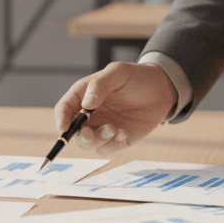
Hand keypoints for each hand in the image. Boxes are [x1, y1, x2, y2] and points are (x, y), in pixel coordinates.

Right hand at [54, 62, 176, 155]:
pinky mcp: (115, 139)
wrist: (162, 90)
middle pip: (73, 131)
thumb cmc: (137, 77)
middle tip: (89, 133)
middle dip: (79, 135)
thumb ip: (100, 85)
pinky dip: (112, 145)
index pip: (64, 108)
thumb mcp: (118, 73)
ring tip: (115, 129)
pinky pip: (106, 150)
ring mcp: (101, 127)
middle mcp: (89, 114)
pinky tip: (125, 132)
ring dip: (98, 140)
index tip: (64, 128)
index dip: (60, 119)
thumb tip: (86, 103)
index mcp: (84, 95)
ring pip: (87, 144)